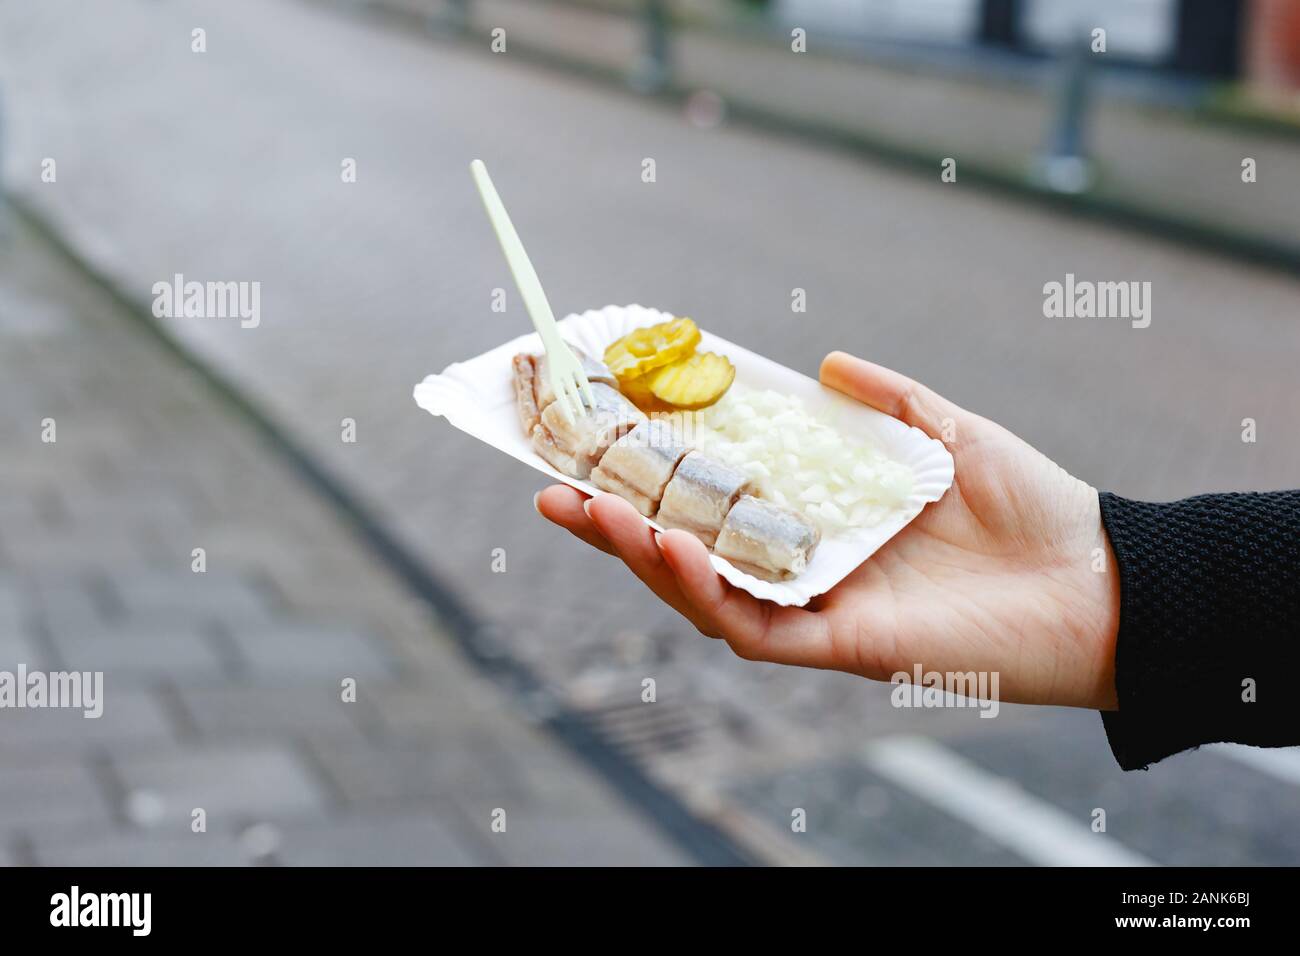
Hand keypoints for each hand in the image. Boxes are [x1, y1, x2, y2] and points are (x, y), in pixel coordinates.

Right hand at [536, 351, 1119, 709]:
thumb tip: (827, 361)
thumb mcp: (948, 433)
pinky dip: (703, 591)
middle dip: (614, 523)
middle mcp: (805, 567)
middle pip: (688, 549)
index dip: (656, 474)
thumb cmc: (1032, 508)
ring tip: (589, 513)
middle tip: (549, 487)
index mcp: (821, 520)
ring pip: (701, 593)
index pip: (718, 499)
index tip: (599, 437)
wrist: (1100, 580)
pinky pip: (751, 627)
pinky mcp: (839, 645)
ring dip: (639, 556)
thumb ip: (889, 401)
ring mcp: (816, 608)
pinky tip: (670, 549)